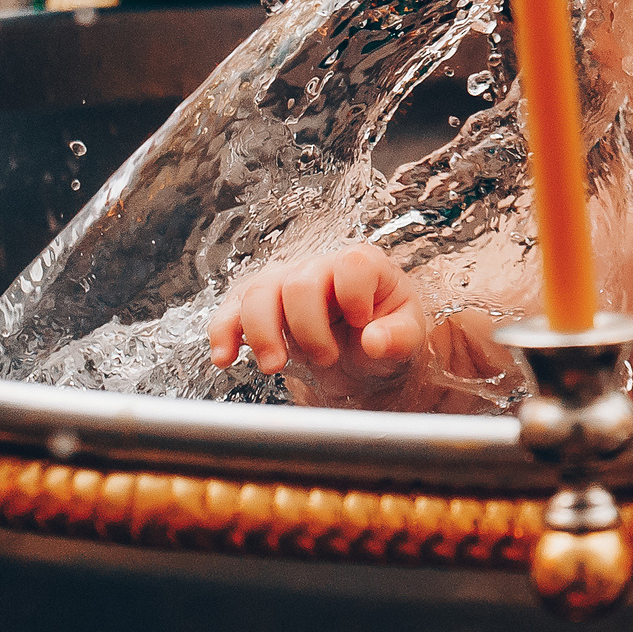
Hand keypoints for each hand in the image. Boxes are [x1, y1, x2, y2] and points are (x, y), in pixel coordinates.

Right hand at [210, 244, 427, 383]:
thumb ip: (398, 337)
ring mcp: (285, 284)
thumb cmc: (386, 335)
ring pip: (257, 293)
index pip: (352, 265)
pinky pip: (231, 311)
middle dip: (307, 329)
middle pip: (298, 284)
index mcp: (363, 266)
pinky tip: (224, 358)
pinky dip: (224, 334)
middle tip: (327, 359)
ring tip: (275, 366)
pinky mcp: (260, 307)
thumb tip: (374, 341)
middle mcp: (320, 268)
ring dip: (261, 334)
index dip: (354, 295)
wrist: (363, 357)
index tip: (361, 323)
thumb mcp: (408, 338)